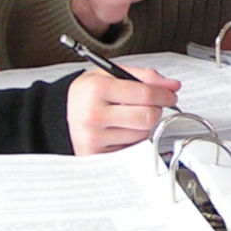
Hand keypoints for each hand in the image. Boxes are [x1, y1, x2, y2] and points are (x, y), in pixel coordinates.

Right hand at [65, 66, 180, 154]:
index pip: (145, 94)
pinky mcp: (96, 155)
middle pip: (147, 117)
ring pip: (142, 135)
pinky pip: (131, 148)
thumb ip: (143, 76)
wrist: (58, 113)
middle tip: (150, 106)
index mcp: (97, 89)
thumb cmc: (86, 93)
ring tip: (127, 117)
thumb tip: (172, 85)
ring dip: (143, 126)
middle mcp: (94, 115)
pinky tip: (120, 130)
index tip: (170, 95)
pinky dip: (132, 139)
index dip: (164, 94)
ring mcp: (94, 138)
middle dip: (155, 110)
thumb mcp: (109, 74)